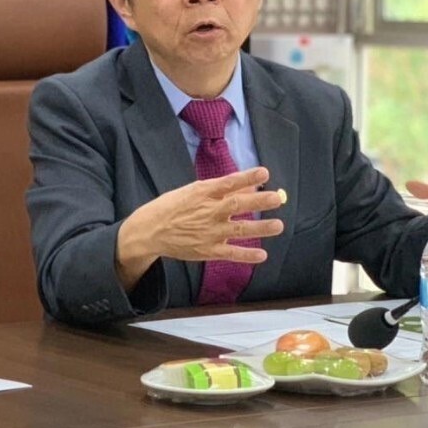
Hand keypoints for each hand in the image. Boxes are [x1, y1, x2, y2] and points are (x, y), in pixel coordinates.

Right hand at [116, 167, 285, 290]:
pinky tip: (263, 255)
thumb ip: (218, 190)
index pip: (228, 183)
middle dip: (258, 202)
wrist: (149, 231)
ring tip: (278, 225)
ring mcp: (209, 233)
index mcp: (201, 194)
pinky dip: (247, 255)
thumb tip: (246, 185)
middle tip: (277, 198)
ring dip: (260, 228)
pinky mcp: (208, 250)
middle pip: (237, 205)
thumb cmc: (170, 207)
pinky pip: (231, 254)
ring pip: (239, 230)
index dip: (247, 177)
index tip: (264, 172)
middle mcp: (207, 212)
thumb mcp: (190, 192)